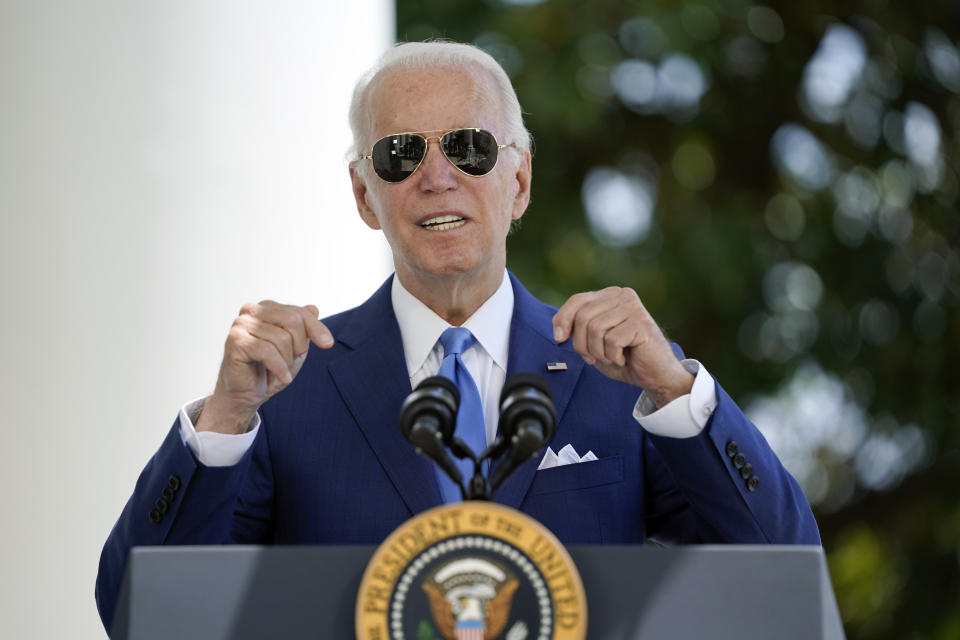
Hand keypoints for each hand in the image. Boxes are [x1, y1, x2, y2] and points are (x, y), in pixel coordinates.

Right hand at [195, 301, 333, 433]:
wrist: (247, 394)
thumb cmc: (269, 369)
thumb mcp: (295, 348)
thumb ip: (304, 327)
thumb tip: (314, 308)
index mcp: (266, 308)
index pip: (299, 312)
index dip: (316, 328)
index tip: (328, 344)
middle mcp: (251, 311)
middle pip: (292, 321)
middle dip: (299, 346)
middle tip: (290, 362)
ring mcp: (241, 324)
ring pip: (281, 338)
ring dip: (287, 361)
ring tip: (280, 370)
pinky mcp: (235, 341)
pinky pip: (267, 351)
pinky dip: (279, 368)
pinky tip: (282, 377)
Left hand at [552, 287, 693, 407]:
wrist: (655, 376)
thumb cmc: (624, 358)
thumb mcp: (593, 342)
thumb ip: (577, 329)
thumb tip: (558, 329)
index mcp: (609, 296)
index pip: (576, 300)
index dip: (562, 320)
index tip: (559, 339)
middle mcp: (622, 296)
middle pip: (583, 316)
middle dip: (581, 344)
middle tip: (593, 358)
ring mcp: (633, 307)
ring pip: (595, 329)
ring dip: (598, 352)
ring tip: (611, 357)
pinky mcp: (641, 323)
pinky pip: (611, 340)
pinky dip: (613, 356)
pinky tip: (624, 357)